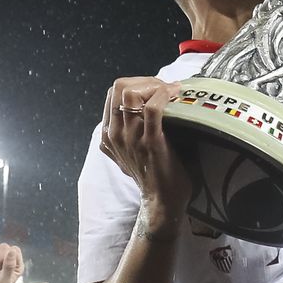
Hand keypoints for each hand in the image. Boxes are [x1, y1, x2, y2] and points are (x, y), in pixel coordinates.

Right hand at [100, 77, 190, 224]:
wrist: (163, 201)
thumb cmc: (154, 174)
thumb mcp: (132, 151)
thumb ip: (129, 131)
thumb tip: (146, 104)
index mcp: (109, 135)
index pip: (113, 92)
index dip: (136, 84)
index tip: (156, 89)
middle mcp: (115, 134)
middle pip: (119, 87)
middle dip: (145, 81)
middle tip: (165, 88)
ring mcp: (130, 138)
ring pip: (132, 93)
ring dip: (155, 86)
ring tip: (171, 92)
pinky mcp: (150, 143)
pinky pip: (152, 108)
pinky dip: (163, 96)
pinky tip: (174, 96)